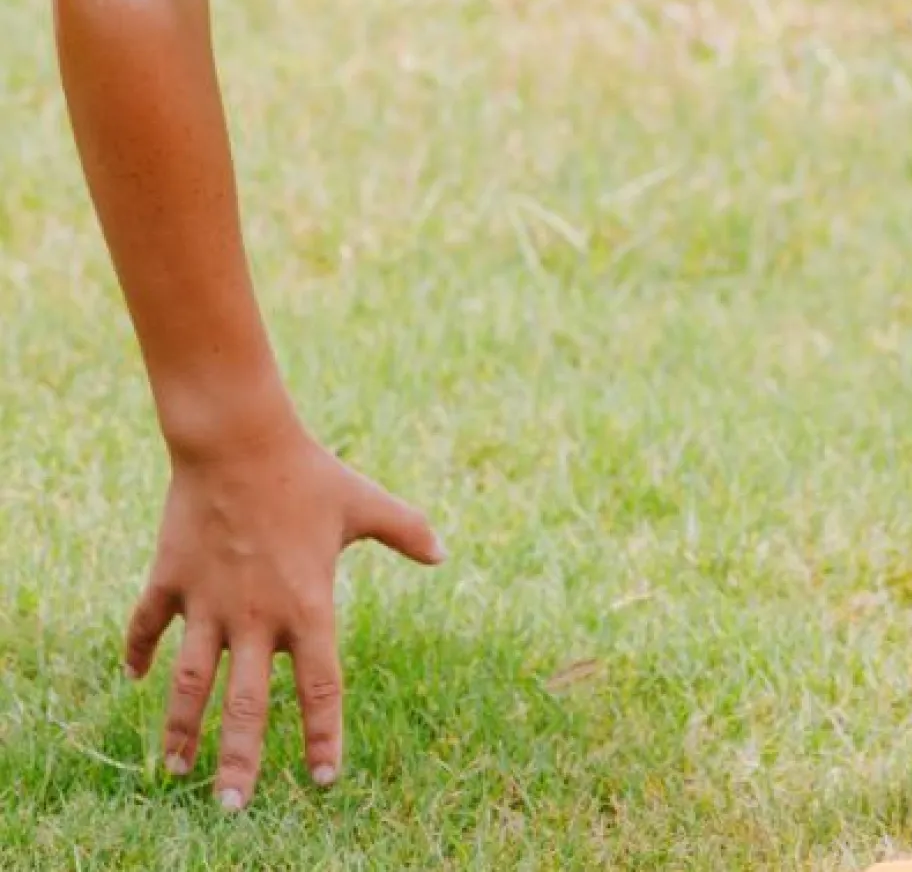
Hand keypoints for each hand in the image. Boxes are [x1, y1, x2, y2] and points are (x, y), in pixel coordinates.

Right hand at [125, 418, 444, 807]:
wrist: (240, 438)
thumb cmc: (307, 473)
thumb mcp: (362, 503)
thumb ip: (406, 530)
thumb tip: (443, 554)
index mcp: (307, 606)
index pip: (319, 688)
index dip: (321, 737)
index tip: (322, 779)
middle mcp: (256, 615)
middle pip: (245, 705)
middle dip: (237, 761)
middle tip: (232, 808)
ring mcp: (208, 601)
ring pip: (189, 682)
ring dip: (180, 729)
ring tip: (174, 771)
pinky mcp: (172, 579)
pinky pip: (148, 624)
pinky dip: (138, 651)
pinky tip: (134, 678)